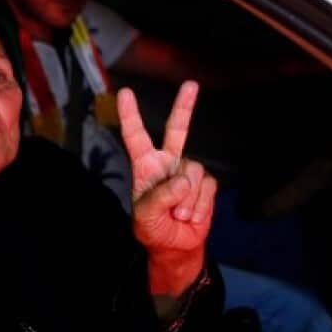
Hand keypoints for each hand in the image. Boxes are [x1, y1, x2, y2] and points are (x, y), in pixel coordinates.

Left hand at [118, 81, 216, 296]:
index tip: (125, 94)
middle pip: (177, 130)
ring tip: (177, 214)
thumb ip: (161, 196)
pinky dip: (199, 204)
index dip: (131, 115)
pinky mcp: (205, 184)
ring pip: (193, 171)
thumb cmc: (152, 229)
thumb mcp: (145, 216)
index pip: (136, 137)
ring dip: (186, 199)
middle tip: (191, 85)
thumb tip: (184, 180)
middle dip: (184, 107)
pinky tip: (190, 215)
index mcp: (145, 167)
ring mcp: (187, 172)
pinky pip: (207, 187)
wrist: (176, 247)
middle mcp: (167, 163)